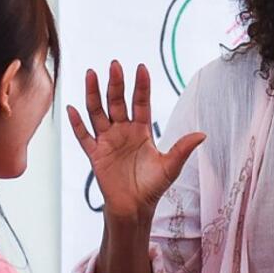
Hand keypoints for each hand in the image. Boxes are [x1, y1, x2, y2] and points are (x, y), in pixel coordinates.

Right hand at [67, 61, 204, 220]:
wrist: (134, 207)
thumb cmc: (152, 187)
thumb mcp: (170, 167)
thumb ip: (182, 149)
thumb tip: (202, 134)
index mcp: (142, 130)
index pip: (141, 102)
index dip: (141, 86)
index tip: (141, 68)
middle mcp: (123, 131)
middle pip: (117, 102)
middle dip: (116, 84)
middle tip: (114, 65)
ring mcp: (107, 141)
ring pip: (98, 112)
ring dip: (93, 94)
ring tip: (91, 74)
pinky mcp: (95, 154)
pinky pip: (84, 136)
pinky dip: (77, 123)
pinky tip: (71, 108)